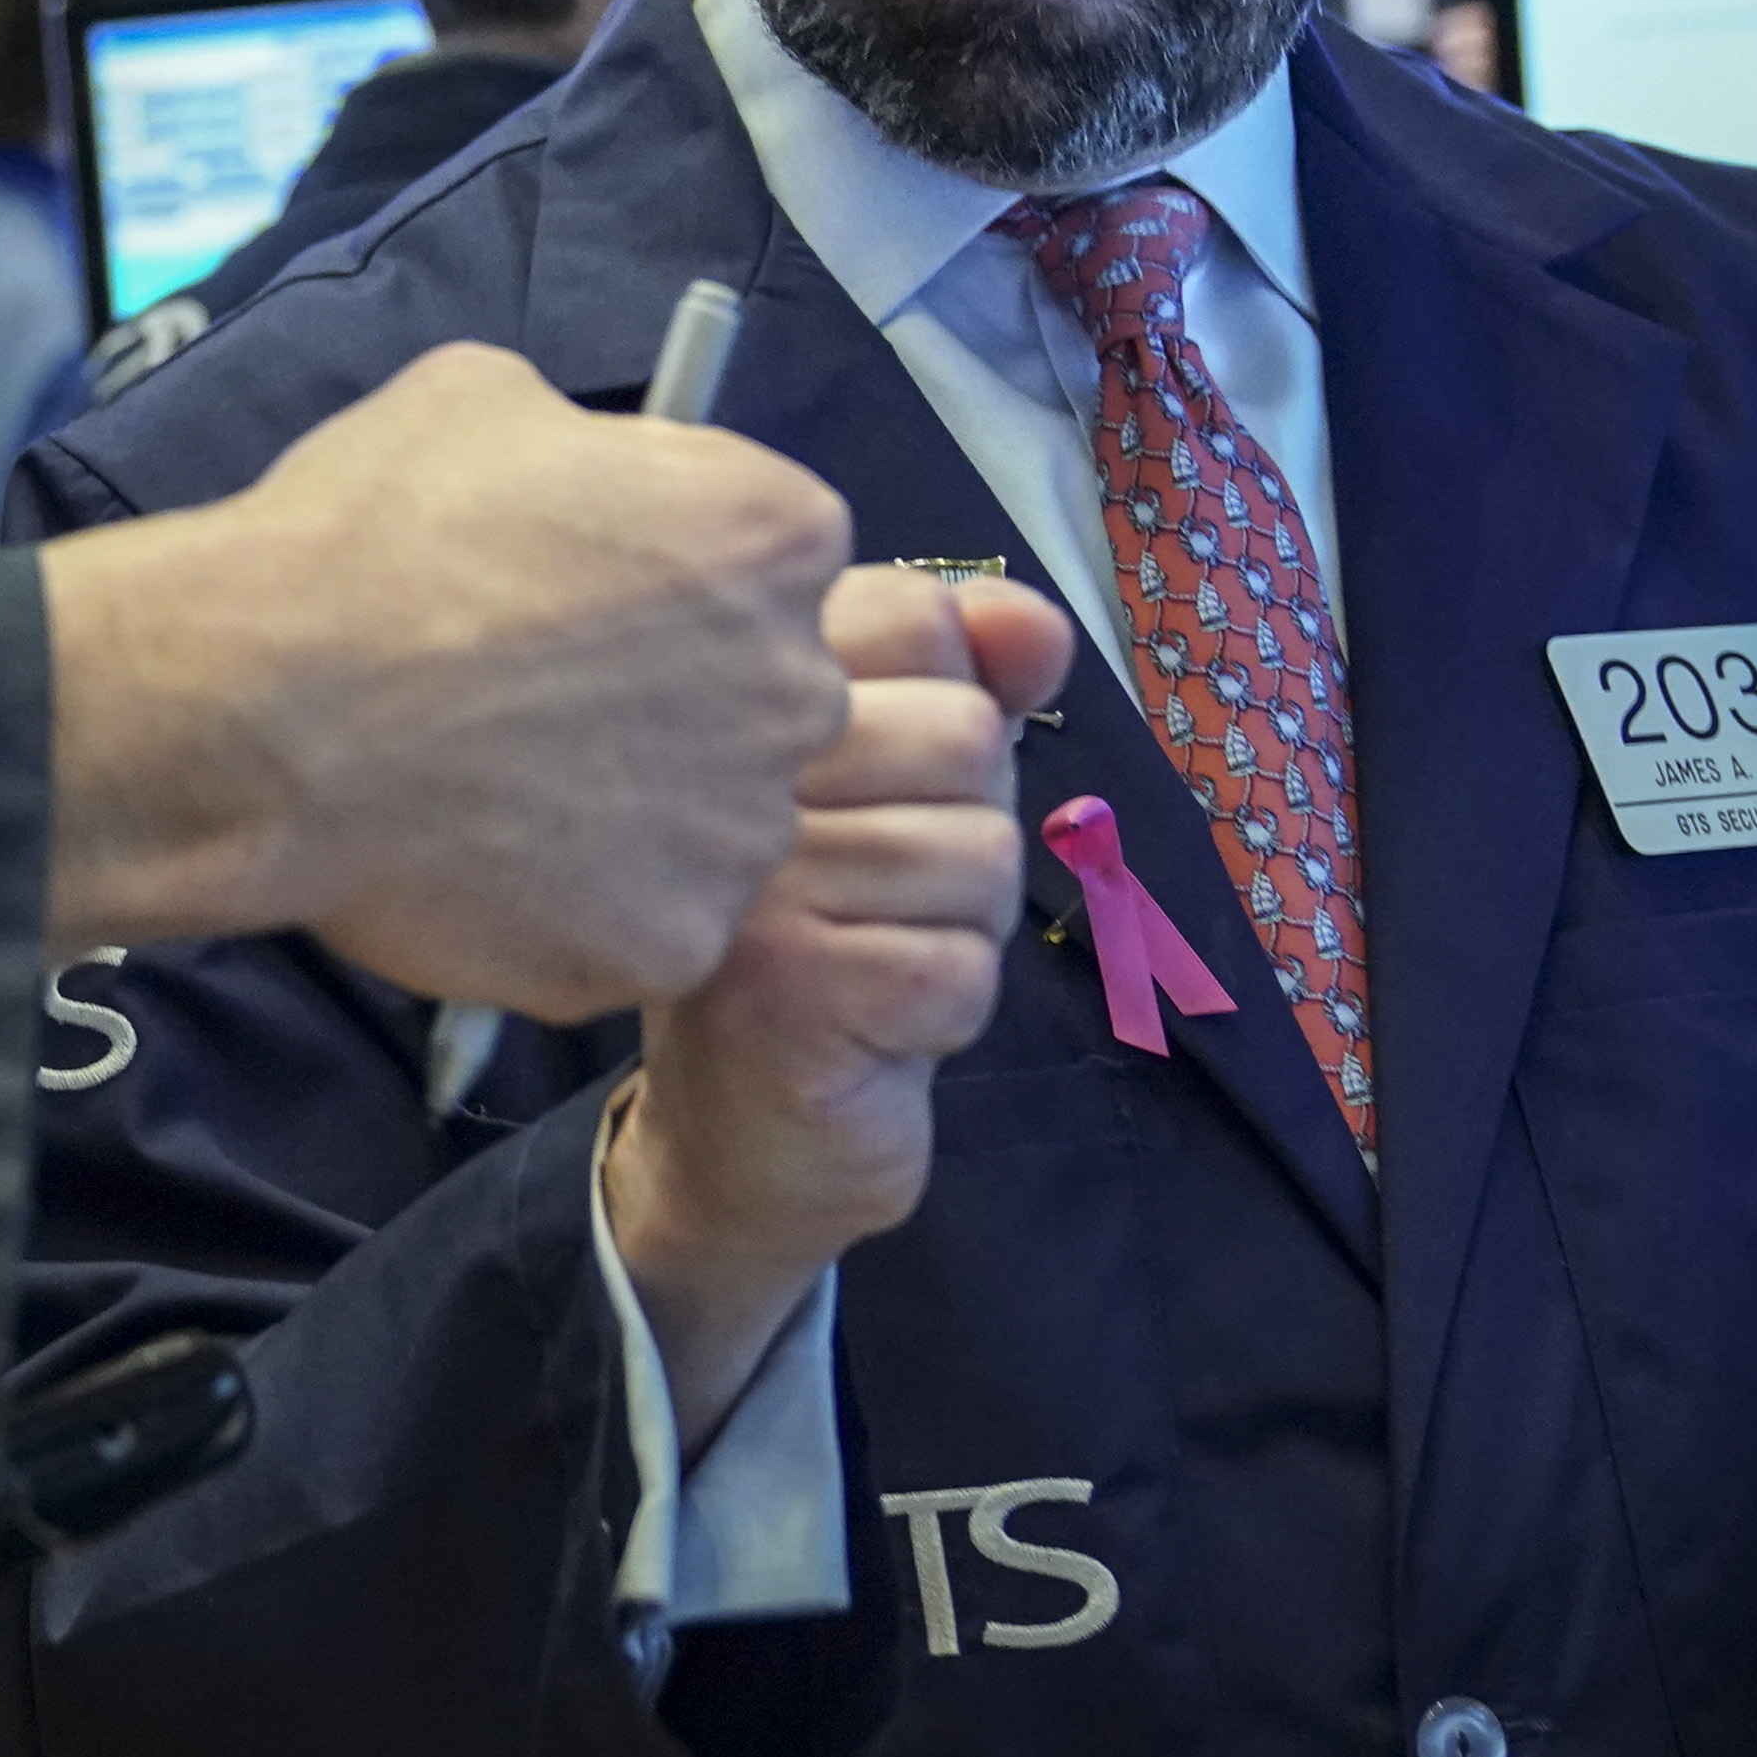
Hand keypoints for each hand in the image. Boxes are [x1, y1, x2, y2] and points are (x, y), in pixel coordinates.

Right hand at [40, 341, 862, 1020]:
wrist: (269, 703)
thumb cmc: (370, 536)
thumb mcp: (481, 399)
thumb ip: (584, 443)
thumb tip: (578, 472)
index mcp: (774, 532)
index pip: (779, 563)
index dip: (682, 584)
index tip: (601, 605)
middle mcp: (796, 683)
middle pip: (766, 699)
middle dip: (678, 704)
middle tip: (546, 708)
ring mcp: (742, 828)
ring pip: (712, 826)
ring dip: (634, 816)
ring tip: (504, 798)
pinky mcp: (677, 944)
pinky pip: (647, 929)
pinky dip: (581, 915)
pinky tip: (488, 872)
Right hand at [604, 566, 1080, 1422]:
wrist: (738, 1140)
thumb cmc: (830, 944)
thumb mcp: (901, 793)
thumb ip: (966, 685)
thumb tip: (1035, 626)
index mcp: (740, 698)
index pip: (912, 615)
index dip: (953, 698)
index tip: (890, 782)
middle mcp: (721, 770)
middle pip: (965, 737)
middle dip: (971, 832)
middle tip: (885, 899)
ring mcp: (741, 880)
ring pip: (977, 857)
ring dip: (962, 931)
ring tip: (875, 962)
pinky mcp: (780, 991)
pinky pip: (957, 969)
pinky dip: (946, 1012)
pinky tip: (872, 1030)